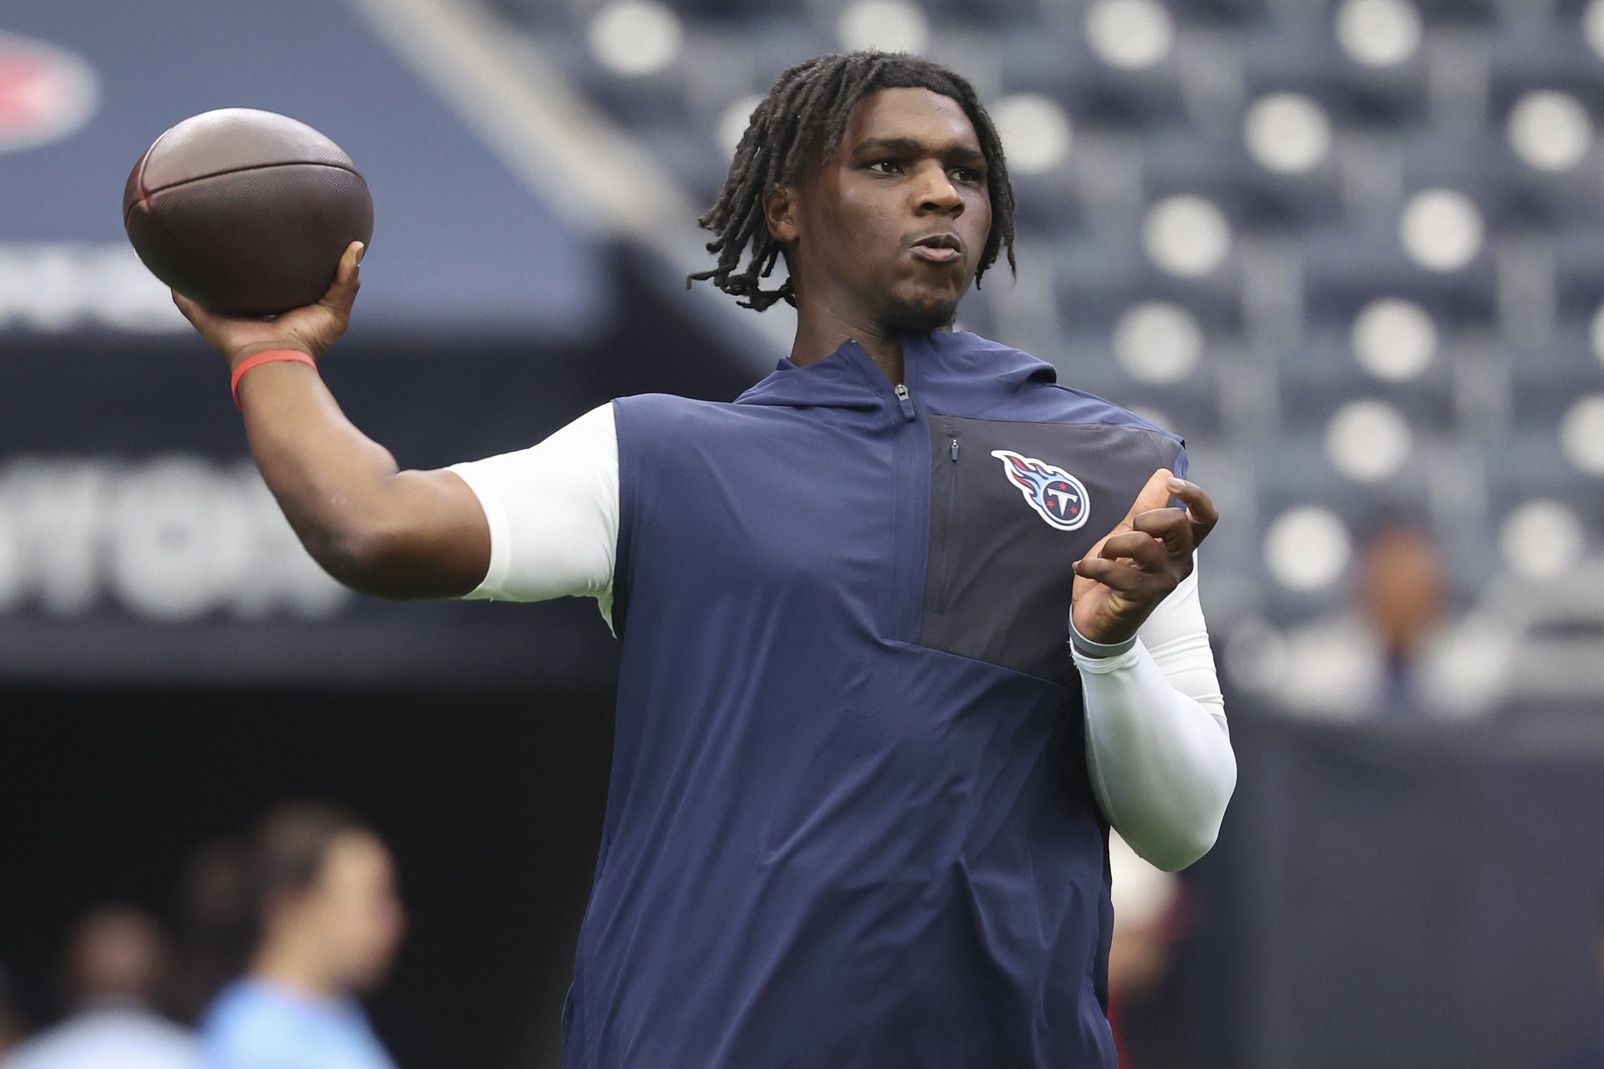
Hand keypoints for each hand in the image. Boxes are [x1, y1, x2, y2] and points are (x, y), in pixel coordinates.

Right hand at [171, 240, 363, 369]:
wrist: (279, 360)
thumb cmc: (309, 341)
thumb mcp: (335, 309)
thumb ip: (346, 280)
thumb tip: (357, 247)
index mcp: (276, 304)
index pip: (270, 277)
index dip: (270, 258)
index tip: (272, 232)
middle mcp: (249, 307)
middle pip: (236, 279)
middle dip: (231, 258)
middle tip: (228, 227)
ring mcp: (225, 313)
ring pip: (207, 286)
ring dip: (198, 268)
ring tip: (189, 239)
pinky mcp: (206, 319)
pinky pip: (185, 300)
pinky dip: (176, 287)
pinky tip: (166, 266)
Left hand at [1071, 469, 1218, 647]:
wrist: (1097, 623)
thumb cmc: (1116, 576)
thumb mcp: (1127, 535)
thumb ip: (1145, 506)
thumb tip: (1165, 472)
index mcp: (1179, 546)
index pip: (1206, 518)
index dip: (1194, 496)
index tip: (1172, 484)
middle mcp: (1178, 563)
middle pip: (1178, 524)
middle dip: (1146, 518)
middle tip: (1128, 531)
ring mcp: (1162, 581)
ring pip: (1144, 545)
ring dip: (1113, 544)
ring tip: (1102, 555)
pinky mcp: (1141, 597)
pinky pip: (1115, 571)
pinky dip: (1092, 565)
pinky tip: (1082, 568)